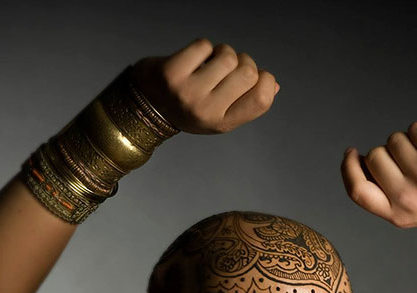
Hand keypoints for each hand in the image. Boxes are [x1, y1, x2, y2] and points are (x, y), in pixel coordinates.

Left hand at [129, 37, 279, 134]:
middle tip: (227, 67)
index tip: (256, 76)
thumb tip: (273, 85)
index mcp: (223, 124)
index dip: (266, 80)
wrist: (143, 105)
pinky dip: (202, 46)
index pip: (262, 99)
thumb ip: (245, 102)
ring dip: (222, 51)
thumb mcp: (217, 113)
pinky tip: (193, 58)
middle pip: (248, 72)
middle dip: (243, 61)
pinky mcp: (172, 73)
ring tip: (210, 61)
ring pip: (228, 56)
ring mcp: (188, 93)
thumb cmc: (188, 106)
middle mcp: (206, 112)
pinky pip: (204, 45)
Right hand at [340, 121, 416, 228]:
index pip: (357, 191)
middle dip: (388, 152)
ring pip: (394, 140)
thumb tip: (359, 160)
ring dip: (408, 141)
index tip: (351, 152)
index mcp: (397, 214)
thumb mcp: (413, 209)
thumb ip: (386, 193)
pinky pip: (415, 128)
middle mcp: (407, 198)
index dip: (348, 169)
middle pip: (374, 156)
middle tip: (412, 162)